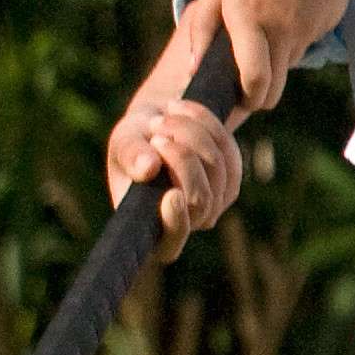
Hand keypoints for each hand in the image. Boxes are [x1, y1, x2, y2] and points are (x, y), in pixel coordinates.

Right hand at [106, 0, 239, 241]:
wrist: (157, 126)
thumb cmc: (134, 142)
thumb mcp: (124, 142)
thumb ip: (130, 155)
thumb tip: (147, 169)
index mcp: (148, 226)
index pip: (169, 243)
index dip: (175, 224)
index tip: (172, 195)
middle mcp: (183, 224)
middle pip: (198, 199)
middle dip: (181, 156)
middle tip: (156, 125)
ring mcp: (210, 207)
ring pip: (217, 171)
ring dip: (193, 132)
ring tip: (168, 112)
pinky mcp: (229, 185)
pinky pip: (229, 154)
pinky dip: (209, 126)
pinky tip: (187, 111)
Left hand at [198, 0, 354, 116]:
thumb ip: (205, 24)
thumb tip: (193, 66)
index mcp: (249, 20)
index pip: (255, 87)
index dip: (245, 102)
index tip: (235, 99)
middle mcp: (284, 30)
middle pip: (274, 88)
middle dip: (258, 88)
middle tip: (243, 69)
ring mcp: (313, 25)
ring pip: (290, 61)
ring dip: (276, 53)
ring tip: (266, 13)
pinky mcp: (334, 16)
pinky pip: (309, 37)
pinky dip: (297, 30)